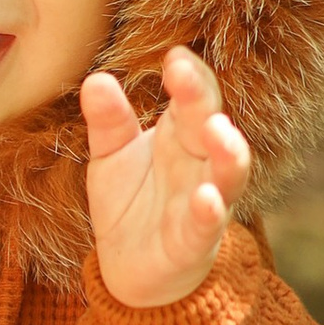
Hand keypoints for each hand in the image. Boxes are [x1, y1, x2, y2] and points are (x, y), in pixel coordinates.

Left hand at [81, 47, 248, 308]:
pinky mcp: (195, 242)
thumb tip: (95, 79)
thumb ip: (108, 122)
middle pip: (210, 123)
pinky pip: (209, 225)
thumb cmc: (130, 202)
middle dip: (202, 99)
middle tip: (184, 73)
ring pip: (228, 173)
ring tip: (218, 129)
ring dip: (228, 152)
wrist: (131, 269)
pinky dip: (210, 211)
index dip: (189, 76)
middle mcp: (200, 163)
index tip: (173, 55)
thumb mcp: (110, 157)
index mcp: (181, 135)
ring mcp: (204, 201)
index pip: (194, 97)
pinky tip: (206, 199)